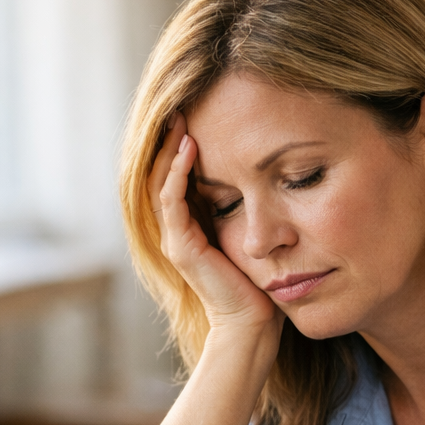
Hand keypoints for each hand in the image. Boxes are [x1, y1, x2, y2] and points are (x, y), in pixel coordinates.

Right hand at [148, 114, 280, 336]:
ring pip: (161, 183)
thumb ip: (245, 208)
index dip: (180, 144)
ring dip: (169, 148)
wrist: (253, 322)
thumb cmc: (259, 283)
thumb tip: (263, 172)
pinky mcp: (181, 248)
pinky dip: (177, 173)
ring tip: (180, 116)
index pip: (177, 176)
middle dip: (169, 137)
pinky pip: (171, 201)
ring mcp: (175, 239)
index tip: (197, 110)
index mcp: (191, 226)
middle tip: (182, 101)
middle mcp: (177, 231)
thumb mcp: (251, 234)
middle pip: (162, 173)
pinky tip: (189, 148)